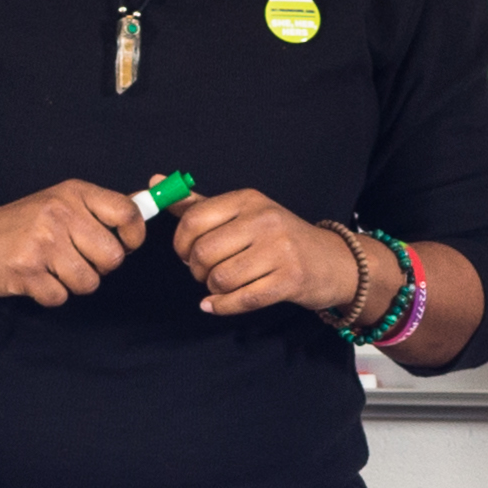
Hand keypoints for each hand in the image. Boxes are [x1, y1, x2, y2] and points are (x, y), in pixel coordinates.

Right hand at [0, 178, 141, 304]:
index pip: (127, 213)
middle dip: (100, 266)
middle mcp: (59, 213)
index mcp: (74, 193)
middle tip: (77, 258)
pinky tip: (37, 277)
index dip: (134, 236)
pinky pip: (61, 297)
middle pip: (112, 257)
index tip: (126, 244)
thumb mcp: (63, 202)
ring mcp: (42, 242)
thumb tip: (148, 201)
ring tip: (54, 267)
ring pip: (89, 282)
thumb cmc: (25, 223)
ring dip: (75, 283)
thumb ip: (103, 208)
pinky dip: (51, 294)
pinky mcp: (26, 271)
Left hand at [169, 188, 367, 320]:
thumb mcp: (242, 212)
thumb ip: (198, 203)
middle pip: (203, 253)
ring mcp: (279, 251)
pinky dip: (223, 306)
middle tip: (205, 273)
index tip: (186, 253)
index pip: (193, 220)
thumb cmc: (279, 237)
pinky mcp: (289, 281)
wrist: (331, 261)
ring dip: (213, 289)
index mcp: (248, 200)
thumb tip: (156, 180)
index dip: (180, 244)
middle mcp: (264, 220)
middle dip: (196, 271)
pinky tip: (217, 304)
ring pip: (220, 279)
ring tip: (223, 284)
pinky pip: (241, 300)